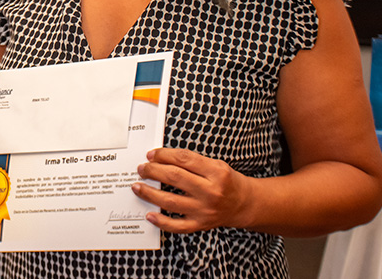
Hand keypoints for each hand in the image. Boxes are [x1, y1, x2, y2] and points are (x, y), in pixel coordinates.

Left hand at [132, 147, 252, 233]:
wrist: (244, 204)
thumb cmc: (227, 181)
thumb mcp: (216, 164)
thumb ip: (192, 161)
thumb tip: (161, 158)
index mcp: (216, 172)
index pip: (184, 159)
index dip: (163, 155)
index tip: (151, 155)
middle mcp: (211, 191)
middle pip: (174, 177)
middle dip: (153, 171)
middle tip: (142, 169)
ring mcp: (204, 210)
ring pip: (171, 201)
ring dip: (150, 193)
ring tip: (137, 186)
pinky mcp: (200, 224)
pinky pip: (177, 226)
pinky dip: (161, 222)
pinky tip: (149, 215)